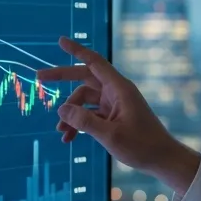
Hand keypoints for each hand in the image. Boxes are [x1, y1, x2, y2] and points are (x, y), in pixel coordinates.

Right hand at [36, 36, 199, 194]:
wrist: (162, 159)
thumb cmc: (141, 145)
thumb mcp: (109, 135)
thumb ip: (84, 121)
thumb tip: (61, 110)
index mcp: (118, 88)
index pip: (94, 62)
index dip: (76, 50)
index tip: (60, 41)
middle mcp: (116, 92)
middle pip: (84, 79)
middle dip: (62, 79)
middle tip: (39, 78)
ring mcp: (114, 104)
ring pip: (85, 101)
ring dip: (71, 114)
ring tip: (60, 133)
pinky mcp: (113, 117)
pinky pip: (91, 114)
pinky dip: (80, 123)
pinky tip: (69, 139)